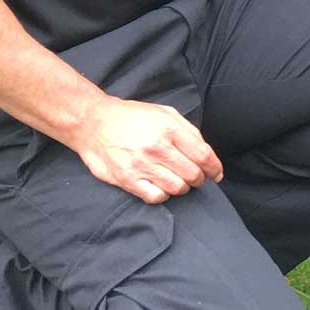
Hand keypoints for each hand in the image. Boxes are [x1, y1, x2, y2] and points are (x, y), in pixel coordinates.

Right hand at [70, 96, 223, 203]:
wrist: (93, 122)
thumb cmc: (132, 117)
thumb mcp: (164, 113)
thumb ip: (188, 131)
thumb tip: (207, 154)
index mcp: (169, 128)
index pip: (203, 155)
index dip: (215, 168)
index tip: (216, 174)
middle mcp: (157, 147)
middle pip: (193, 174)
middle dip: (199, 178)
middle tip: (195, 176)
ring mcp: (141, 165)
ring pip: (177, 188)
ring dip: (182, 187)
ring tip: (177, 179)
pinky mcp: (128, 180)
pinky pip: (156, 197)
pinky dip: (163, 194)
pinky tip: (160, 186)